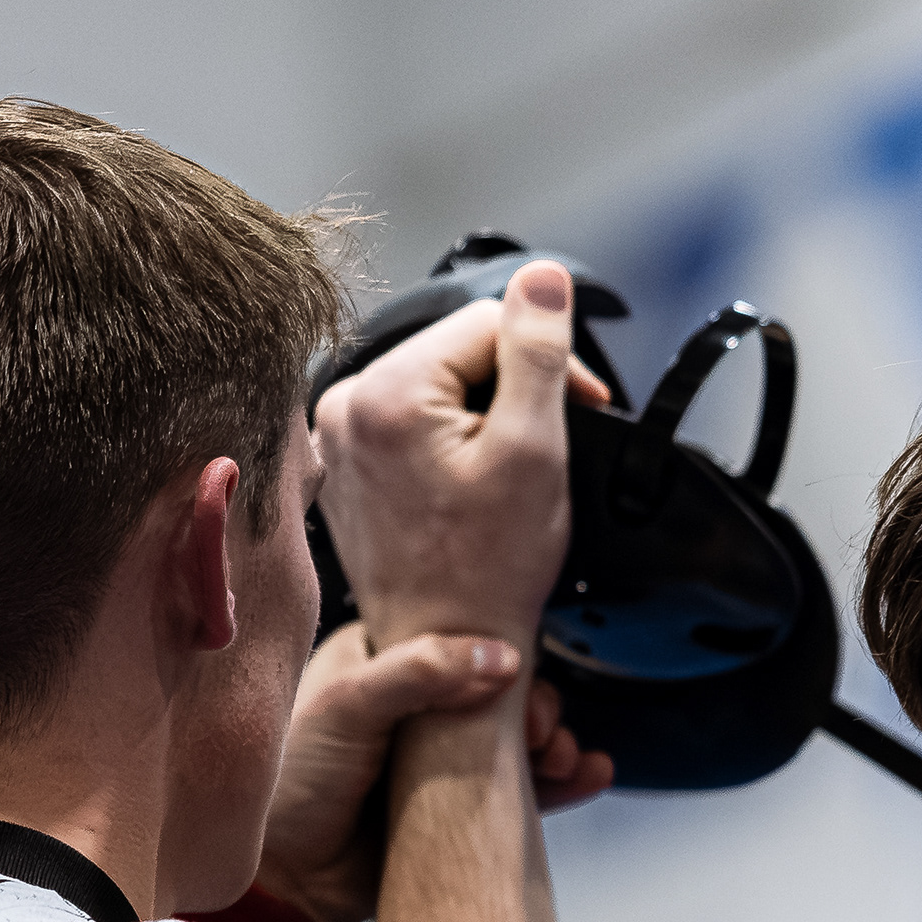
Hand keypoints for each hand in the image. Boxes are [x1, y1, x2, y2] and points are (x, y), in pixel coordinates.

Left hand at [249, 627, 615, 921]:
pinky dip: (561, 783)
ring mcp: (439, 760)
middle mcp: (415, 707)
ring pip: (517, 739)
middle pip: (499, 690)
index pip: (456, 639)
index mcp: (380, 662)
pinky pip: (523, 790)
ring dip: (554, 743)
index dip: (496, 651)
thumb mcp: (347, 707)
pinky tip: (590, 774)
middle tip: (538, 730)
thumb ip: (420, 671)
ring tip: (564, 757)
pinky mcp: (458, 809)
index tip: (518, 673)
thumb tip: (501, 658)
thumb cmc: (292, 786)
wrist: (286, 882)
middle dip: (535, 705)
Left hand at [314, 259, 610, 651]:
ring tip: (504, 471)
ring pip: (438, 383)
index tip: (584, 404)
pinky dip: (451, 437)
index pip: (488, 320)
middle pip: (457, 350)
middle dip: (512, 385)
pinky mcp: (345, 461)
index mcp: (385, 392)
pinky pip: (412, 418)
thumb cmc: (490, 568)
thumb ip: (538, 352)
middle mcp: (345, 404)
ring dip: (484, 412)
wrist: (447, 644)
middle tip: (546, 445)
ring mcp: (337, 435)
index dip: (549, 356)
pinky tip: (469, 483)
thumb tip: (542, 277)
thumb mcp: (532, 449)